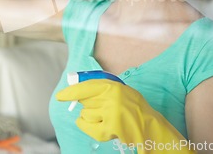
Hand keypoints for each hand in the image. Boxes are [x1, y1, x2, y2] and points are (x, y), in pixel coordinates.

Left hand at [56, 79, 194, 152]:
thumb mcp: (121, 91)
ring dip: (92, 118)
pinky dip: (89, 127)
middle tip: (104, 109)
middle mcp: (111, 97)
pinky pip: (89, 127)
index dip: (71, 91)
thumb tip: (78, 90)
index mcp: (113, 86)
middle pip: (84, 102)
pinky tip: (100, 127)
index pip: (86, 86)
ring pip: (85, 114)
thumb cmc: (135, 108)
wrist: (151, 126)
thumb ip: (102, 89)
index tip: (61, 96)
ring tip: (108, 119)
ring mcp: (110, 112)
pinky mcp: (111, 126)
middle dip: (89, 106)